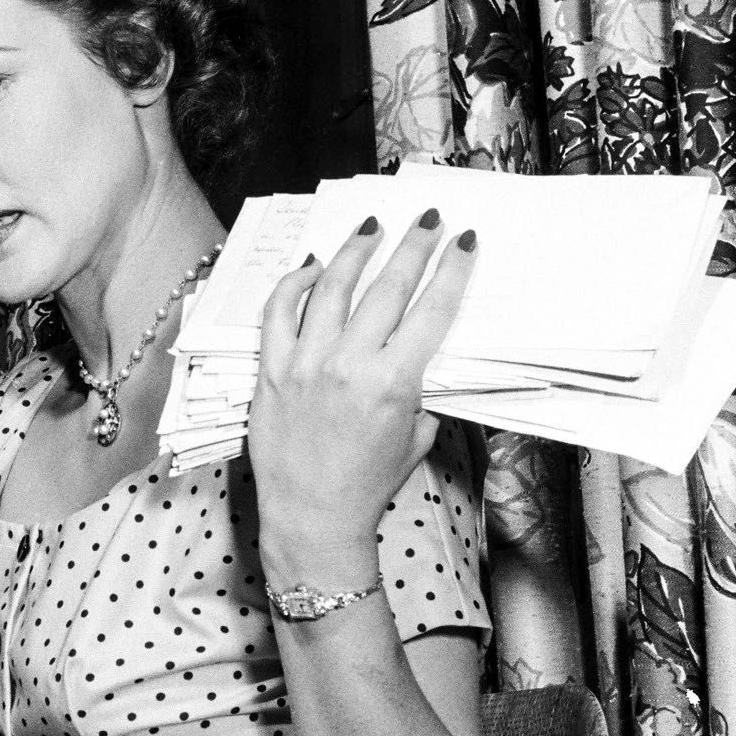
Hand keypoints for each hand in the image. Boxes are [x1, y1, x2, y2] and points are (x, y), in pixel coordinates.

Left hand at [246, 211, 475, 588]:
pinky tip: (312, 266)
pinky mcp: (270, 370)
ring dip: (356, 251)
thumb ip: (419, 389)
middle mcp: (349, 365)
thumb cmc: (369, 482)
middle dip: (413, 246)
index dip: (452, 270)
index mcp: (394, 383)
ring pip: (332, 288)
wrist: (313, 516)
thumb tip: (416, 348)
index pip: (432, 310)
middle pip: (388, 288)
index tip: (465, 241)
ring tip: (372, 227)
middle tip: (429, 219)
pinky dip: (295, 283)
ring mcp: (305, 364)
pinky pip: (279, 312)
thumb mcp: (415, 437)